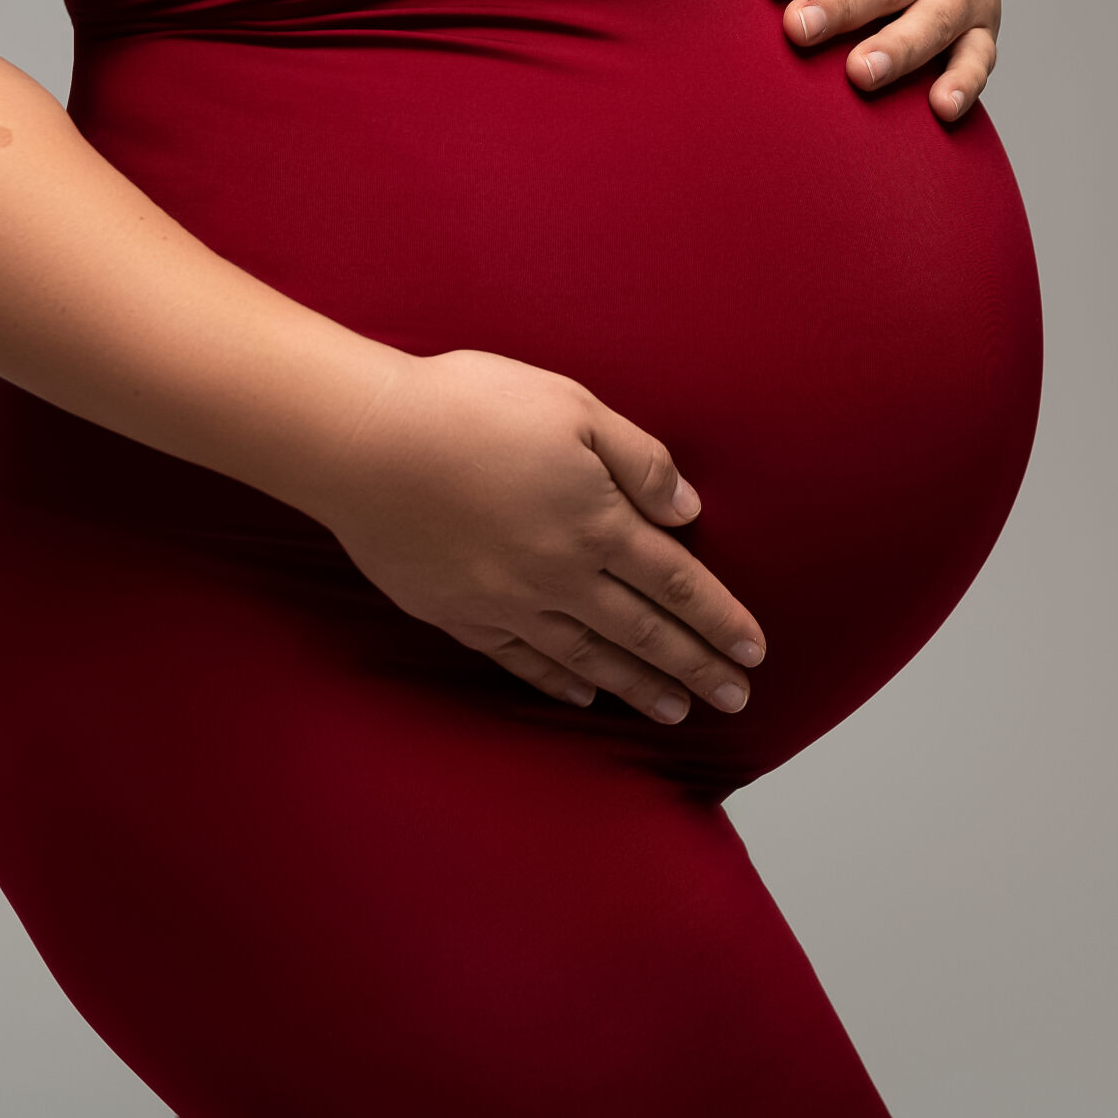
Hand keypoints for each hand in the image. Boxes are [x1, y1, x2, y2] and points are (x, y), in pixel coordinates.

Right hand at [304, 349, 766, 722]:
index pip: (675, 581)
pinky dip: (558, 683)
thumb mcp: (571, 407)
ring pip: (588, 656)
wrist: (363, 440)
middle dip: (695, 667)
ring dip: (637, 686)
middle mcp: (558, 574)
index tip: (754, 651)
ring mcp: (505, 601)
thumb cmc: (468, 405)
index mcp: (594, 520)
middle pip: (642, 630)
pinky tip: (583, 696)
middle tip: (734, 700)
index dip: (719, 619)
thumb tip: (687, 511)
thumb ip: (637, 460)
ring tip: (675, 712)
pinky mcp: (457, 611)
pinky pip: (521, 660)